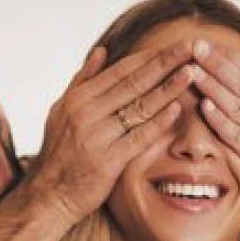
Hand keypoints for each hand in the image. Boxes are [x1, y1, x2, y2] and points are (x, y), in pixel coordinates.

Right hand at [23, 41, 197, 224]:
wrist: (48, 195)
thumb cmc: (58, 153)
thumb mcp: (61, 110)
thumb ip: (82, 79)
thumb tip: (102, 50)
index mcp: (78, 98)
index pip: (121, 70)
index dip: (150, 55)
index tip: (174, 45)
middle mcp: (86, 113)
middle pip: (134, 82)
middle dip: (165, 62)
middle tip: (191, 47)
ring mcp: (96, 136)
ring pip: (139, 107)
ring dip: (168, 88)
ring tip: (191, 73)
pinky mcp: (107, 161)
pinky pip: (138, 137)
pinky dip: (158, 123)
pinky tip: (177, 110)